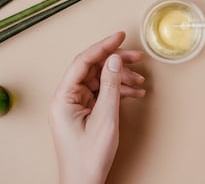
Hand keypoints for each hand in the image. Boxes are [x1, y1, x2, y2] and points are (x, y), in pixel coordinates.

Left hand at [49, 32, 145, 183]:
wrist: (85, 182)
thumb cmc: (88, 157)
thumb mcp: (105, 118)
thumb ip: (110, 86)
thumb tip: (114, 59)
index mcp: (64, 97)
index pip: (83, 62)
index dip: (102, 46)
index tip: (119, 36)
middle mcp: (67, 97)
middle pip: (93, 69)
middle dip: (116, 62)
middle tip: (137, 57)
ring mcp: (76, 104)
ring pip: (100, 80)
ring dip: (120, 78)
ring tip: (140, 81)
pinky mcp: (85, 111)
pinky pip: (102, 93)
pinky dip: (118, 91)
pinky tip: (134, 93)